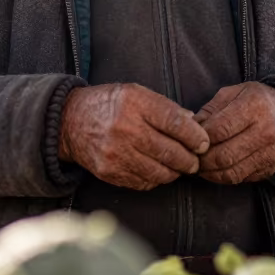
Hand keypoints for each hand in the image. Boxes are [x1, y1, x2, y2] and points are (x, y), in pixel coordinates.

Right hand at [59, 83, 209, 190]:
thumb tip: (193, 123)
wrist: (70, 122)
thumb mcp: (136, 93)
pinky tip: (158, 170)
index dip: (195, 136)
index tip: (203, 143)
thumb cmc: (108, 104)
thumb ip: (165, 107)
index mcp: (134, 103)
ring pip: (161, 172)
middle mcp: (126, 128)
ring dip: (175, 172)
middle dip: (190, 159)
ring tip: (179, 166)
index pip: (176, 123)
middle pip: (172, 152)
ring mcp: (117, 153)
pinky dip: (156, 179)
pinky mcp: (111, 172)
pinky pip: (144, 182)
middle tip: (195, 159)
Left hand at [194, 83, 274, 184]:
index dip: (200, 137)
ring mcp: (269, 153)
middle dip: (201, 159)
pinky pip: (240, 178)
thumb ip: (210, 109)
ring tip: (199, 165)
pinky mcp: (269, 168)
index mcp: (254, 107)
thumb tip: (189, 127)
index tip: (190, 139)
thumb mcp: (233, 93)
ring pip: (231, 172)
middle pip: (224, 155)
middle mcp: (265, 131)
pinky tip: (214, 169)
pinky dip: (222, 177)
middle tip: (189, 157)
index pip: (220, 129)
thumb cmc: (255, 100)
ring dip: (209, 172)